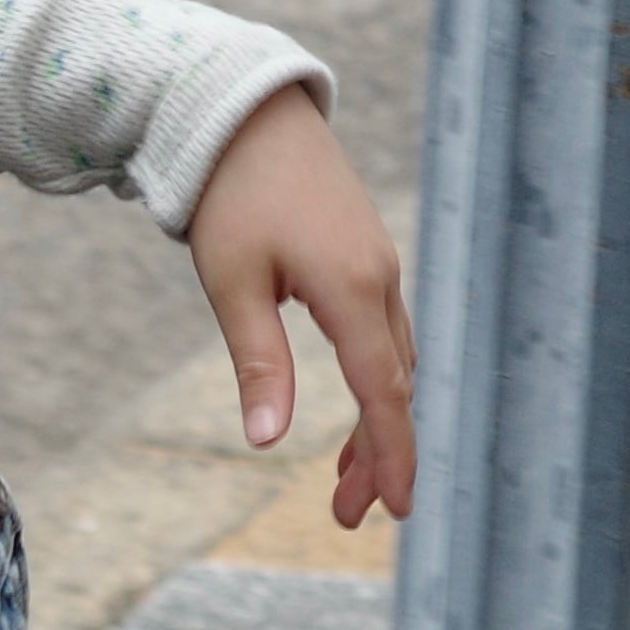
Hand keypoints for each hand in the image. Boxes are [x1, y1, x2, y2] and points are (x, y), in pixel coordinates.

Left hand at [186, 87, 417, 531]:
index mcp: (352, 289)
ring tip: (343, 485)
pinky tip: (352, 416)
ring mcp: (379, 267)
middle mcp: (380, 280)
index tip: (397, 511)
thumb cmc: (232, 195)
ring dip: (375, 426)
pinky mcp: (366, 258)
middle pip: (395, 388)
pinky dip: (374, 385)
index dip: (393, 456)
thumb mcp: (232, 284)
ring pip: (393, 364)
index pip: (383, 394)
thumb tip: (266, 441)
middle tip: (347, 517)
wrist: (247, 112)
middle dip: (379, 456)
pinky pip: (384, 337)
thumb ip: (258, 362)